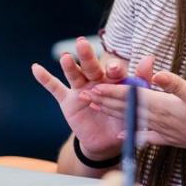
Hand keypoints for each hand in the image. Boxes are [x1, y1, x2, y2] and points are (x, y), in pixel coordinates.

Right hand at [31, 38, 152, 156]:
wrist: (106, 141)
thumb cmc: (124, 120)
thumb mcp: (135, 105)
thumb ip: (141, 82)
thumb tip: (150, 58)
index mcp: (115, 81)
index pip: (114, 72)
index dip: (113, 70)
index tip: (113, 69)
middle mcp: (97, 81)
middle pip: (92, 66)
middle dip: (87, 56)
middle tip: (82, 43)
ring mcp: (81, 89)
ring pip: (74, 74)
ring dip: (69, 66)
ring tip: (66, 57)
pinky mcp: (68, 100)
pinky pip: (55, 88)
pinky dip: (45, 79)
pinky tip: (35, 68)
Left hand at [85, 70, 185, 154]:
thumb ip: (175, 84)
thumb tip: (157, 74)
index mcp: (161, 105)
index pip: (130, 96)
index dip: (111, 90)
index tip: (93, 86)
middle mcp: (157, 118)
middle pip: (125, 108)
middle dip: (104, 101)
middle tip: (84, 96)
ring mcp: (162, 130)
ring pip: (131, 120)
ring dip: (112, 114)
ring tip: (96, 109)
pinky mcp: (169, 138)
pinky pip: (145, 136)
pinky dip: (132, 134)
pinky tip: (123, 135)